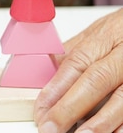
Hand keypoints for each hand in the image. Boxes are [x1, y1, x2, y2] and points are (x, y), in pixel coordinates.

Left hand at [34, 8, 122, 132]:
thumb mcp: (99, 33)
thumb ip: (76, 51)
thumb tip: (45, 69)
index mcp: (105, 39)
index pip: (76, 63)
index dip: (57, 87)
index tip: (41, 109)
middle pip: (95, 81)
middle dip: (71, 108)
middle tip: (51, 128)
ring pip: (122, 100)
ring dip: (100, 122)